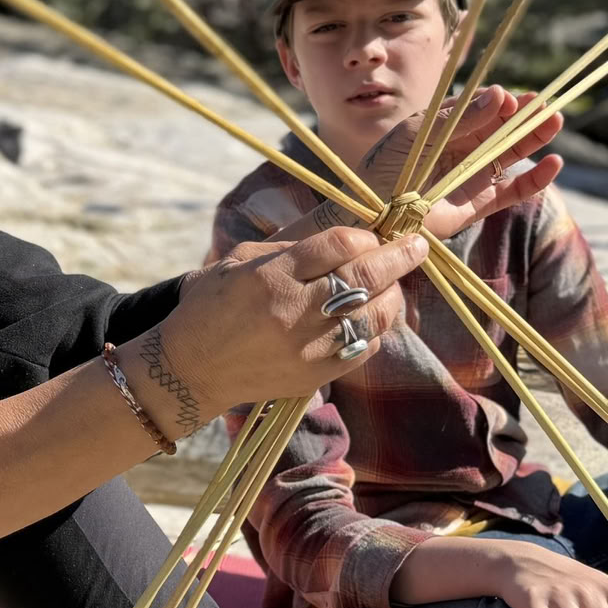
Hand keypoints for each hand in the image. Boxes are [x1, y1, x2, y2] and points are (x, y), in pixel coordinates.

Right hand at [158, 226, 426, 416]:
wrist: (190, 369)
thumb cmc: (212, 306)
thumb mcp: (240, 261)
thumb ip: (290, 246)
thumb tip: (344, 233)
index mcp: (272, 276)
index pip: (338, 245)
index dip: (365, 236)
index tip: (375, 234)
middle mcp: (294, 311)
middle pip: (365, 276)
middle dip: (399, 257)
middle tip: (417, 244)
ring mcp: (309, 347)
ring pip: (374, 314)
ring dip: (391, 294)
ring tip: (392, 282)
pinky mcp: (317, 374)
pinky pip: (364, 346)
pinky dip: (374, 328)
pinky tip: (369, 316)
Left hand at [360, 87, 563, 239]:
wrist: (374, 214)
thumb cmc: (385, 168)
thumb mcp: (418, 135)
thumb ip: (458, 119)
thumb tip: (498, 95)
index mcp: (444, 127)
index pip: (479, 107)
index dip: (497, 102)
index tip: (509, 98)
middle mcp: (462, 148)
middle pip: (500, 128)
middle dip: (523, 115)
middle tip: (544, 104)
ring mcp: (472, 175)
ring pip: (511, 154)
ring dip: (534, 138)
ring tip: (553, 121)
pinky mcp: (479, 202)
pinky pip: (514, 191)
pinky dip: (536, 180)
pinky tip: (553, 163)